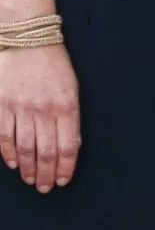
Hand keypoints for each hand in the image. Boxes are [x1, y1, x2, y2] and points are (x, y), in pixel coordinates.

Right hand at [0, 44, 80, 191]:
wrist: (29, 42)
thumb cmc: (55, 66)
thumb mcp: (73, 89)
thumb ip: (71, 117)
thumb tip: (72, 145)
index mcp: (66, 106)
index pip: (67, 146)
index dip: (65, 167)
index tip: (63, 180)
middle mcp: (44, 110)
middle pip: (45, 152)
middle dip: (46, 174)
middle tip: (45, 187)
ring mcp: (21, 109)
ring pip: (25, 149)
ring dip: (29, 169)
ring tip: (32, 180)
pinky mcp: (2, 106)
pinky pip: (4, 137)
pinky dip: (9, 155)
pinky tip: (14, 164)